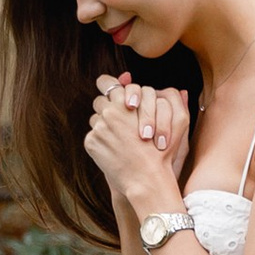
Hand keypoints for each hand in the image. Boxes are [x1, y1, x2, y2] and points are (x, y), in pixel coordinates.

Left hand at [84, 74, 189, 206]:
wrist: (147, 178)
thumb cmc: (160, 149)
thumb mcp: (164, 117)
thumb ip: (148, 94)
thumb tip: (129, 76)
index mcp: (125, 101)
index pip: (106, 82)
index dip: (107, 85)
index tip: (110, 91)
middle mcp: (109, 111)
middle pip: (99, 101)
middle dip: (108, 109)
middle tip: (120, 122)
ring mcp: (98, 127)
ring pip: (95, 119)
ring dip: (104, 126)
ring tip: (120, 140)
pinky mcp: (91, 143)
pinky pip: (92, 136)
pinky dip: (101, 143)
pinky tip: (114, 152)